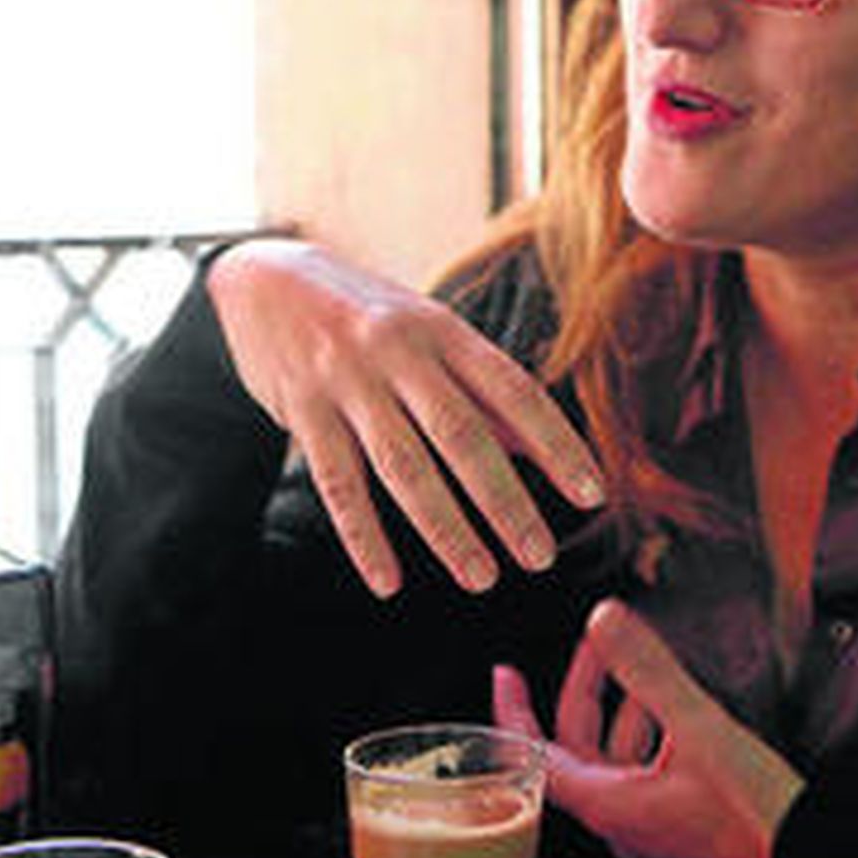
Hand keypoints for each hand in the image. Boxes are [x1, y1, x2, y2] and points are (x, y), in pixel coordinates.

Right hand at [206, 238, 604, 596]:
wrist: (265, 275)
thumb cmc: (368, 313)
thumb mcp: (430, 332)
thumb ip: (480, 389)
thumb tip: (536, 450)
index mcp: (444, 330)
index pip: (514, 390)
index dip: (556, 444)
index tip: (592, 494)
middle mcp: (400, 352)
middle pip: (462, 436)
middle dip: (505, 502)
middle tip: (538, 557)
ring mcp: (348, 381)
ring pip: (403, 467)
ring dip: (445, 529)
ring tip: (481, 578)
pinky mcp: (302, 409)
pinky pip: (337, 483)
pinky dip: (363, 537)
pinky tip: (387, 582)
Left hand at [493, 599, 803, 857]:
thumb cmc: (757, 819)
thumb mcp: (699, 730)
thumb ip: (649, 670)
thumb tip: (603, 619)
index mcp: (610, 805)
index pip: (538, 756)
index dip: (517, 712)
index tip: (506, 675)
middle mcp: (624, 819)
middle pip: (583, 745)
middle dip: (591, 686)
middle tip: (603, 641)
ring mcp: (654, 823)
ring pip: (621, 754)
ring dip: (631, 704)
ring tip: (648, 663)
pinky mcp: (684, 821)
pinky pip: (652, 768)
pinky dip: (658, 729)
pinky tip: (681, 704)